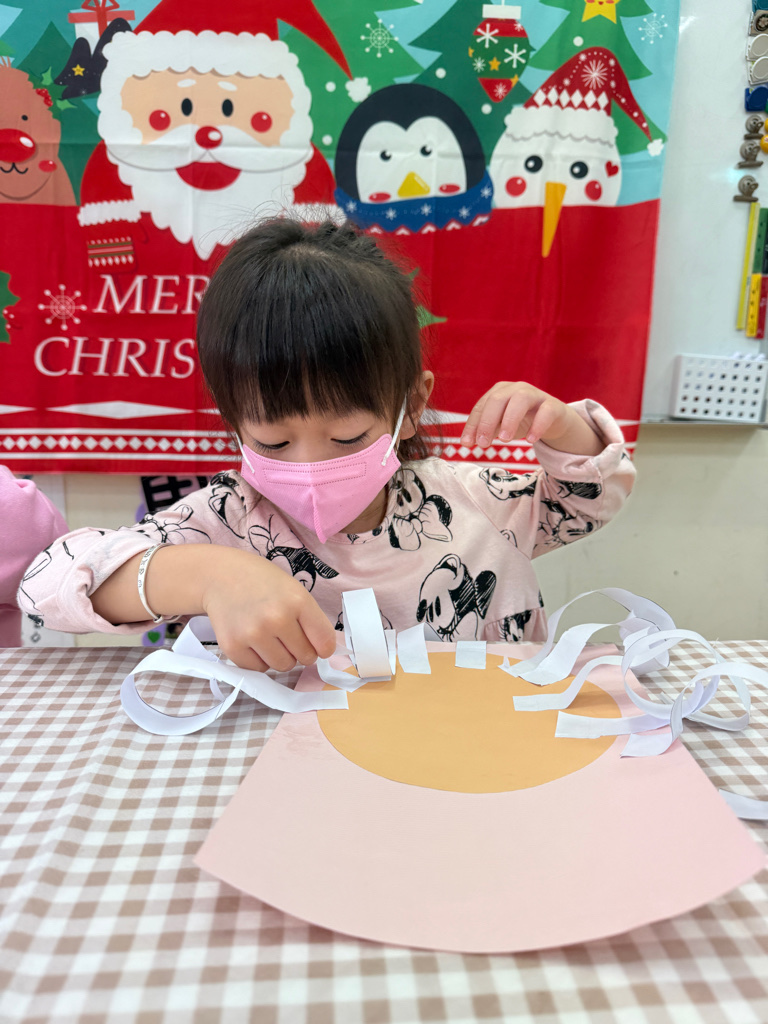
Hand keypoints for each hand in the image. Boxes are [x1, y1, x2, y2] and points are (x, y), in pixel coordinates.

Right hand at [201, 549, 336, 672]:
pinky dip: (259, 659)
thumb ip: (311, 619)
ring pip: (283, 666)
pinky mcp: (233, 646)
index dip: (323, 647)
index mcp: (297, 601)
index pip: (324, 642)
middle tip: (288, 635)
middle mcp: (276, 618)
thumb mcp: (295, 590)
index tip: (317, 644)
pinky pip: (258, 669)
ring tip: (270, 636)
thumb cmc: (263, 583)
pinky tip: (253, 640)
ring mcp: (253, 634)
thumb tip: (324, 652)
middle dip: (301, 650)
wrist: (221, 576)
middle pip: (305, 657)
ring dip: (281, 656)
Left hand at [461, 382, 602, 455]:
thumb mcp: (501, 426)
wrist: (553, 420)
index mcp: (499, 392)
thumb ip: (486, 431)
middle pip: (497, 400)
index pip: (481, 407)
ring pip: (520, 399)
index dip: (473, 425)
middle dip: (487, 422)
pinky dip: (538, 425)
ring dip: (510, 420)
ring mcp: (535, 394)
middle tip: (483, 444)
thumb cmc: (522, 421)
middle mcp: (516, 389)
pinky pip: (545, 411)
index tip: (467, 444)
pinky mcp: (553, 405)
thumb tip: (467, 442)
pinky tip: (530, 440)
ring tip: (504, 440)